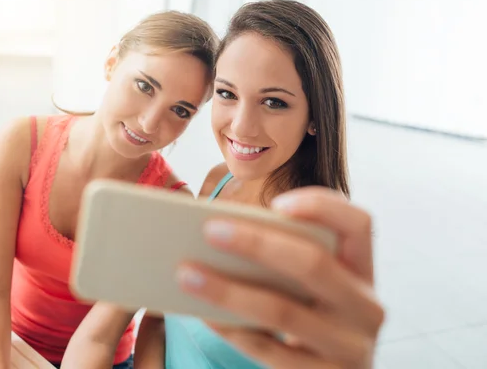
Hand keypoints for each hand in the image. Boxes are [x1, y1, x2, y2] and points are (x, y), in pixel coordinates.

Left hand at [176, 187, 383, 368]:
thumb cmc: (312, 314)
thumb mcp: (315, 286)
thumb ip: (287, 258)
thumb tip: (222, 234)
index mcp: (363, 270)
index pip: (358, 224)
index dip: (321, 207)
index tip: (276, 202)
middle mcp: (366, 307)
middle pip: (313, 264)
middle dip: (256, 243)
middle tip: (210, 230)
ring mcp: (350, 348)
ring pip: (282, 312)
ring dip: (228, 290)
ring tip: (187, 273)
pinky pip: (268, 350)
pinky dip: (231, 329)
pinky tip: (204, 313)